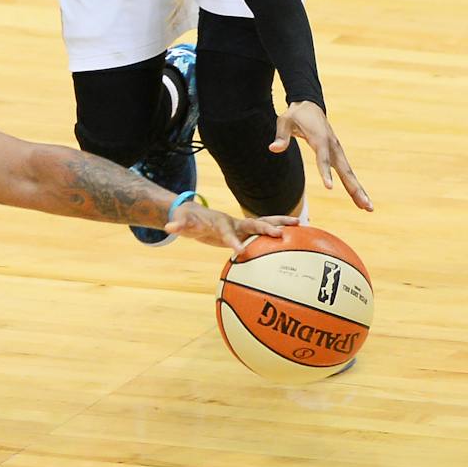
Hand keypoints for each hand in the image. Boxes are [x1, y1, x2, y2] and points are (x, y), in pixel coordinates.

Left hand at [165, 203, 298, 256]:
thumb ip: (179, 225)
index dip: (233, 241)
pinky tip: (299, 234)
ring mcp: (242, 225)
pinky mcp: (246, 230)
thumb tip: (168, 226)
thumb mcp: (183, 223)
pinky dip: (281, 230)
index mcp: (220, 224)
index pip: (228, 233)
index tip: (239, 252)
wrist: (195, 214)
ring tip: (300, 224)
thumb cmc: (189, 220)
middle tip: (281, 233)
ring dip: (280, 222)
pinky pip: (265, 230)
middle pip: (253, 223)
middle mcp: (234, 222)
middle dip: (266, 227)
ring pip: (264, 222)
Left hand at [271, 101, 372, 211]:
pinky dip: (354, 185)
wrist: (309, 105)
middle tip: (365, 205)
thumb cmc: (296, 115)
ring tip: (368, 208)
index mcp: (320, 138)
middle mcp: (333, 146)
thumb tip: (273, 149)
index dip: (325, 172)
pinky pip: (347, 172)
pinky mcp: (338, 155)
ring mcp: (337, 151)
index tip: (329, 188)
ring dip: (359, 190)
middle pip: (345, 170)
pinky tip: (360, 199)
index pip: (322, 158)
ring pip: (349, 173)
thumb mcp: (284, 121)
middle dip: (354, 188)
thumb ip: (281, 136)